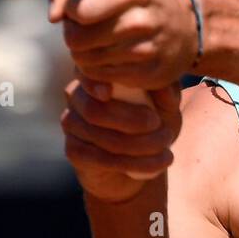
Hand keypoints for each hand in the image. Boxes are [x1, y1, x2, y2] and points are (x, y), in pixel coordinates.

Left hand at [47, 0, 198, 91]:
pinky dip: (97, 68)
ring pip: (84, 61)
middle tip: (88, 28)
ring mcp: (146, 51)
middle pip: (76, 39)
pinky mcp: (147, 76)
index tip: (79, 8)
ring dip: (84, 52)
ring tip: (100, 41)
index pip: (78, 10)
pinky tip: (110, 57)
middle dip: (75, 33)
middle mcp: (141, 21)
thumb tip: (53, 17)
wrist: (189, 27)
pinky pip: (98, 77)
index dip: (70, 10)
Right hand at [60, 72, 181, 201]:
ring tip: (167, 152)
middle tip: (166, 133)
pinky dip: (134, 163)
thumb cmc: (151, 125)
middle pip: (96, 111)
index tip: (107, 93)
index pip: (85, 73)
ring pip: (103, 138)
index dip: (92, 83)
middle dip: (134, 124)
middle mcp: (76, 96)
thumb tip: (163, 87)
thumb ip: (166, 94)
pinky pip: (102, 159)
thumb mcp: (166, 109)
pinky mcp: (73, 150)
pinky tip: (157, 164)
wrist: (138, 163)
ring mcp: (71, 123)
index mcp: (96, 76)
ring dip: (141, 147)